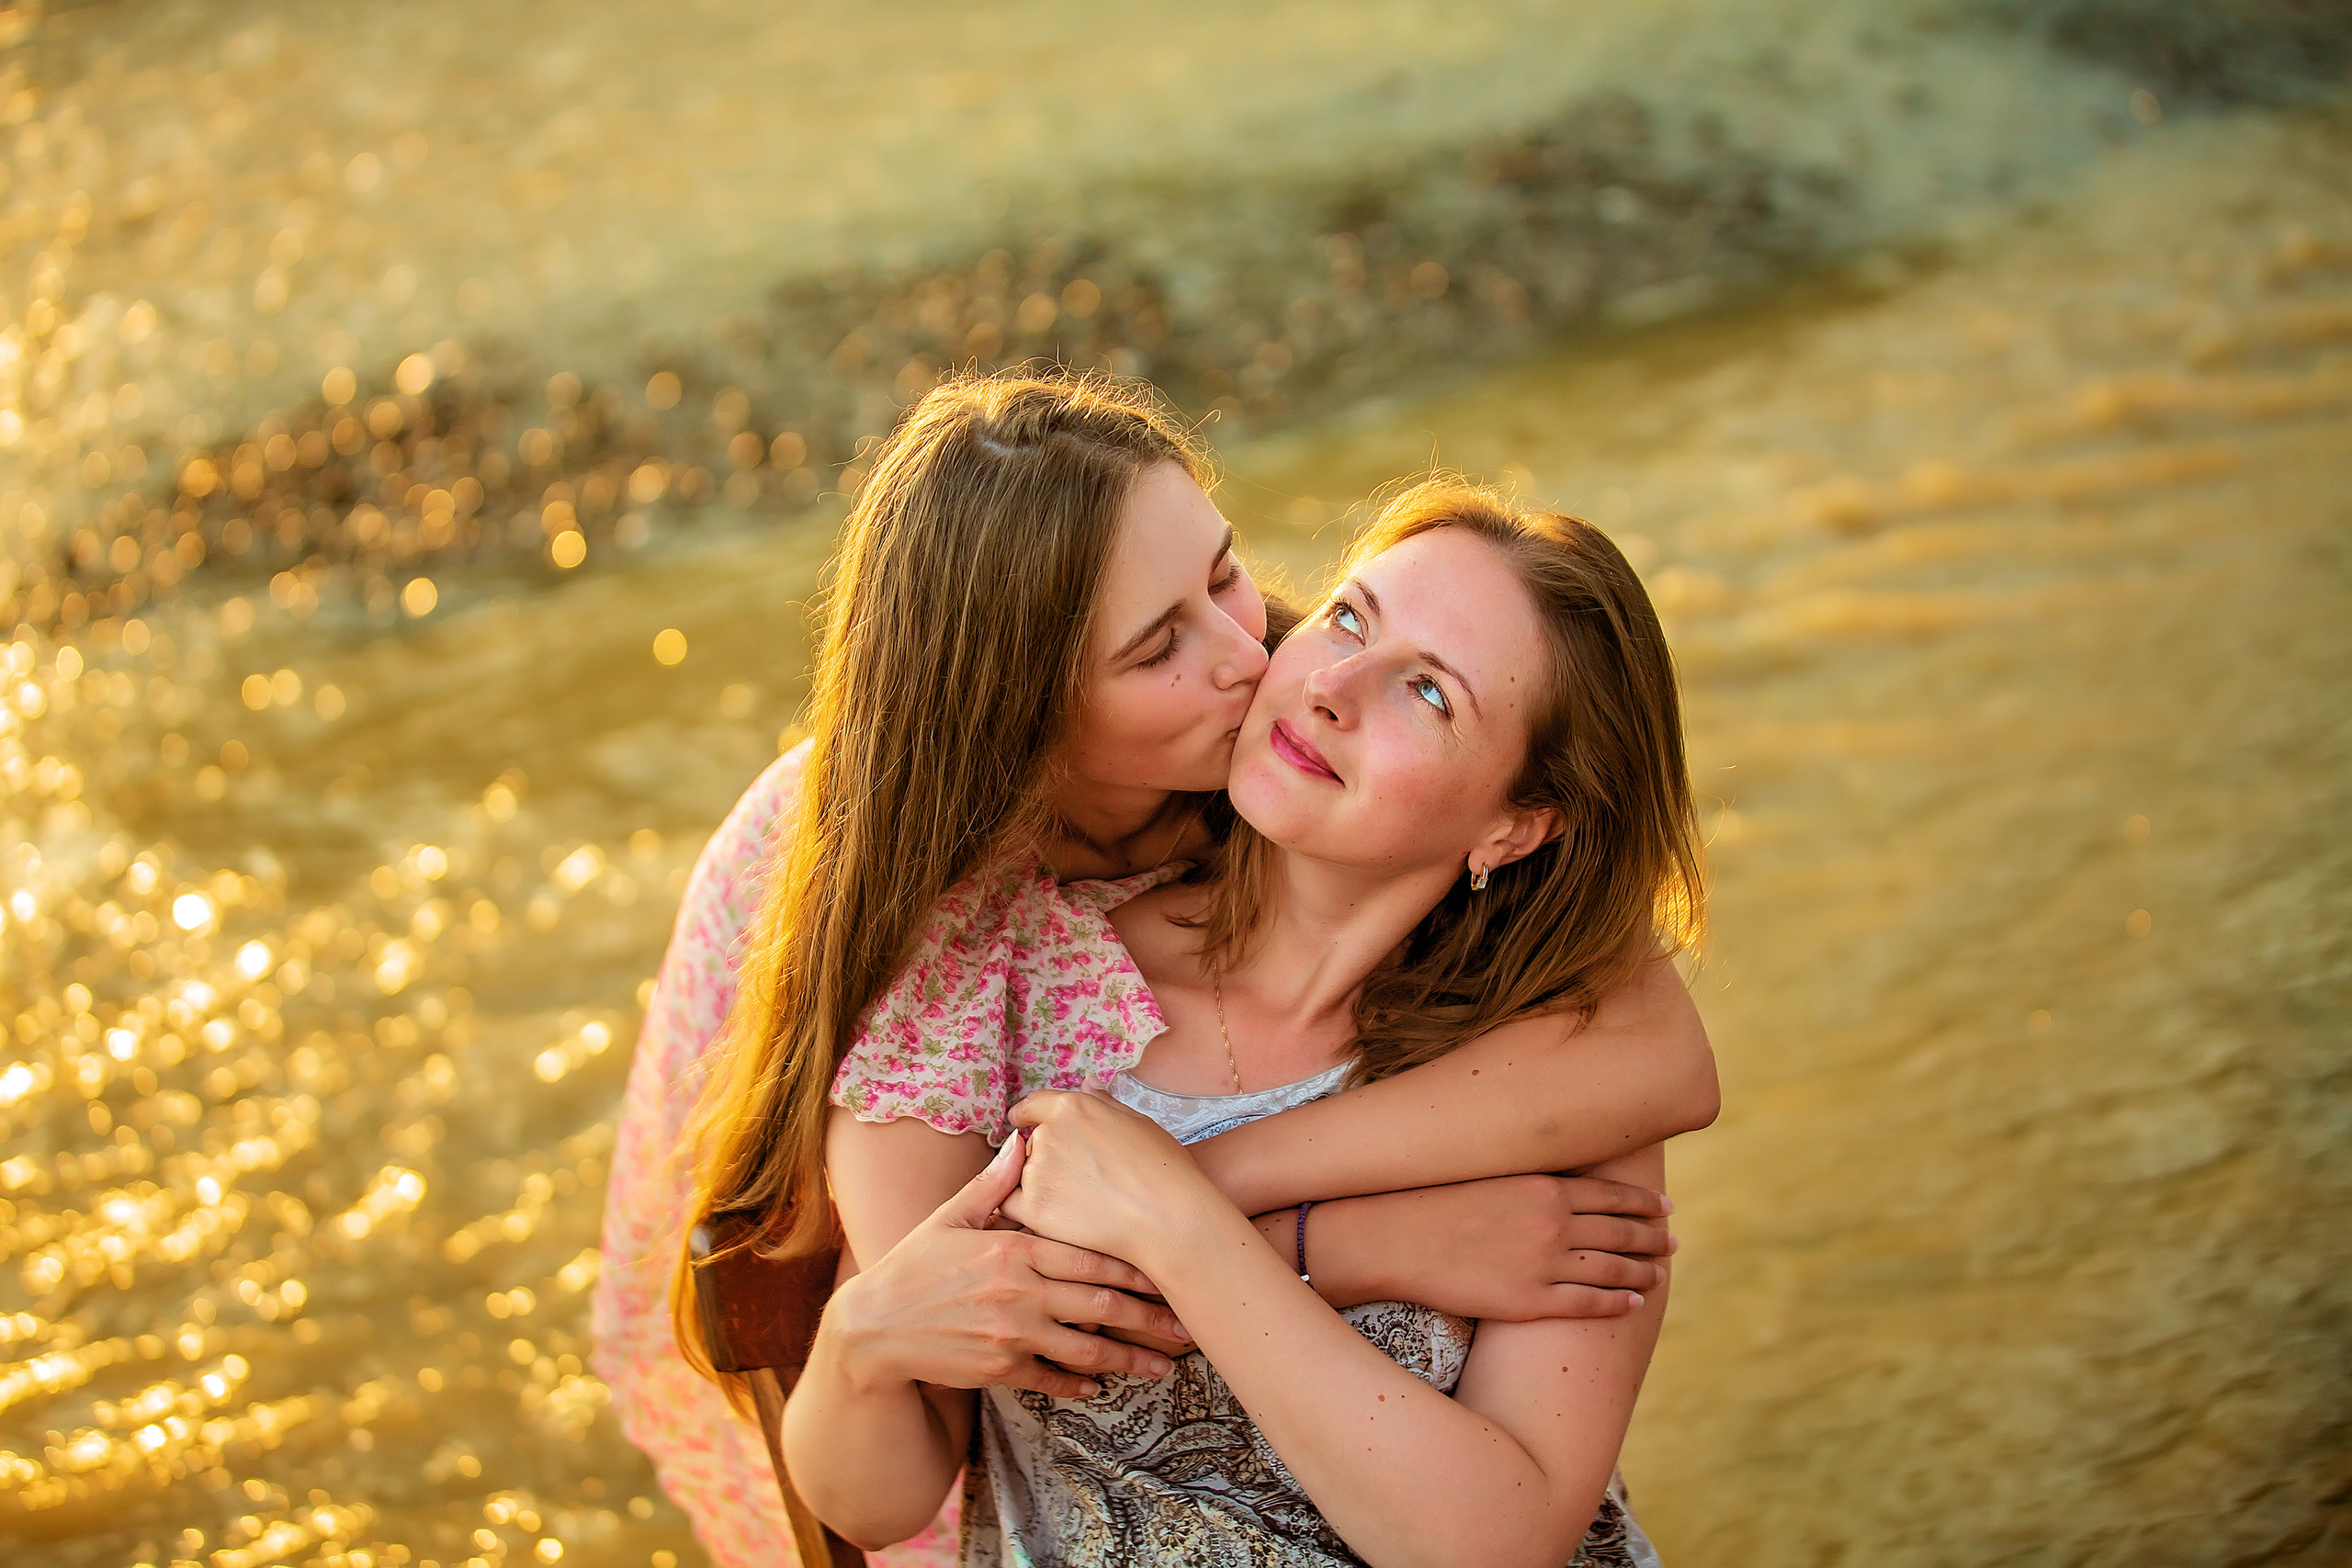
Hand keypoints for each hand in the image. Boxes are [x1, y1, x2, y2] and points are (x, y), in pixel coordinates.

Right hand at [825, 1129, 1191, 1398]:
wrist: (873, 1327)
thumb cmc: (914, 1265)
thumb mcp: (950, 1217)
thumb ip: (994, 1183)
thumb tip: (1020, 1139)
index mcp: (1014, 1250)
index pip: (1088, 1259)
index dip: (1133, 1268)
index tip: (1167, 1272)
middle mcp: (1019, 1294)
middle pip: (1100, 1307)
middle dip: (1148, 1317)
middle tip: (1186, 1325)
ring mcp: (1012, 1336)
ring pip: (1085, 1351)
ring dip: (1129, 1359)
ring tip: (1164, 1365)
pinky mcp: (1000, 1370)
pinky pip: (1052, 1380)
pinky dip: (1081, 1384)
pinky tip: (1103, 1385)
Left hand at [1001, 1091, 1231, 1272]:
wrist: (1168, 1218)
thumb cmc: (1163, 1169)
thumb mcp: (1137, 1121)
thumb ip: (1103, 1103)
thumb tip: (1087, 1084)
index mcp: (1071, 1108)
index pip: (1032, 1106)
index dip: (1025, 1115)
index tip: (1020, 1122)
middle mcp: (1047, 1135)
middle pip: (1031, 1145)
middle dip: (1045, 1159)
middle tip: (1080, 1181)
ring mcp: (1037, 1172)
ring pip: (1022, 1177)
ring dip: (1039, 1186)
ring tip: (1080, 1203)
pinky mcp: (1033, 1209)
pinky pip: (1014, 1207)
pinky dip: (1029, 1212)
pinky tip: (1061, 1219)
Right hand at [1314, 1173, 1674, 1321]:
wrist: (1391, 1236)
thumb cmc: (1430, 1198)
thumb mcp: (1487, 1171)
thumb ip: (1527, 1175)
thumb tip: (1552, 1173)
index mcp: (1545, 1186)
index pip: (1613, 1195)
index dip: (1643, 1204)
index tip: (1665, 1209)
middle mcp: (1554, 1223)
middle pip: (1622, 1232)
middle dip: (1652, 1238)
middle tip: (1673, 1242)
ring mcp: (1544, 1264)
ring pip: (1613, 1270)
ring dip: (1643, 1272)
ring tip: (1660, 1273)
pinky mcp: (1529, 1301)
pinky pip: (1588, 1305)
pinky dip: (1617, 1303)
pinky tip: (1633, 1302)